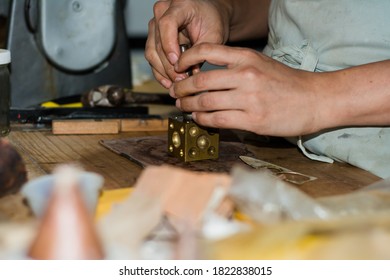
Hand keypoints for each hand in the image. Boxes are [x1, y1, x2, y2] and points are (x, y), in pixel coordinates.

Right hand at [145, 0, 229, 88]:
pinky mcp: (153, 37)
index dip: (169, 45)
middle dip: (169, 65)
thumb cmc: (212, 23)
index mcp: (180, 4)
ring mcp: (155, 24)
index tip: (177, 62)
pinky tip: (169, 82)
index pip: (167, 24)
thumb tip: (186, 71)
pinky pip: (151, 57)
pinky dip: (160, 72)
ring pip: (152, 52)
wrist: (209, 18)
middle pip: (158, 42)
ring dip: (163, 71)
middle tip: (181, 79)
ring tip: (177, 83)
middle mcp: (162, 11)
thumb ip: (200, 52)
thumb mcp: (214, 36)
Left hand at [170, 43, 324, 136]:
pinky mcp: (253, 120)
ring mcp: (249, 99)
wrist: (316, 99)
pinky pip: (218, 120)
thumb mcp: (261, 64)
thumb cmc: (287, 83)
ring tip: (183, 108)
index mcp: (247, 57)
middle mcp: (246, 75)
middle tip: (175, 94)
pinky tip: (199, 120)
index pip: (207, 50)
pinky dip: (203, 120)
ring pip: (206, 102)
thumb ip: (235, 67)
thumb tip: (206, 78)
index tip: (178, 68)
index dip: (186, 59)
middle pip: (200, 81)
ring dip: (189, 106)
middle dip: (182, 89)